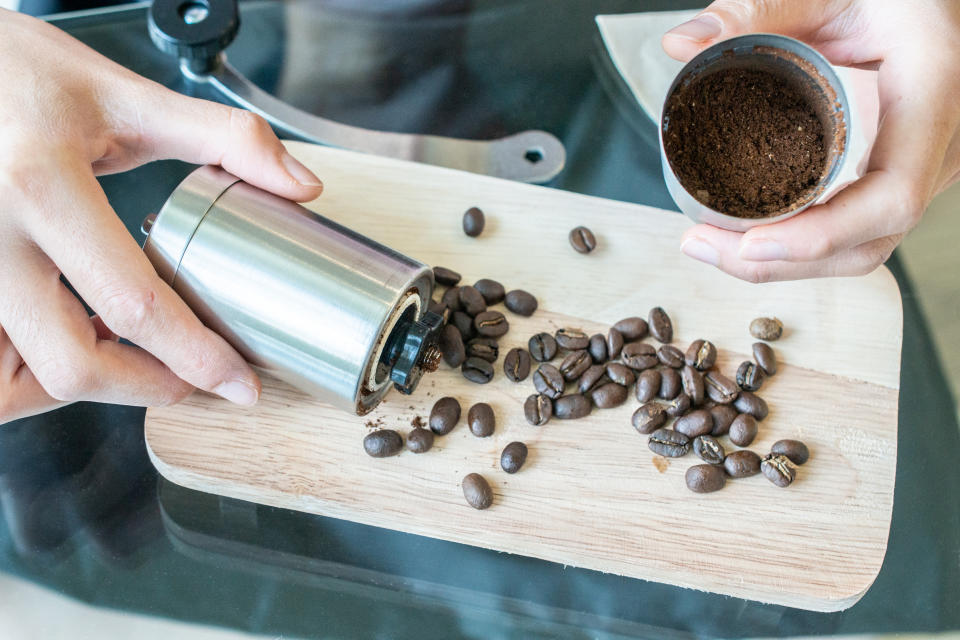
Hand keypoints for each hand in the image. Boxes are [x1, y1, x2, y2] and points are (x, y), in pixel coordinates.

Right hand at [0, 10, 323, 423]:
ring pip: (23, 373)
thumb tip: (300, 185)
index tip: (239, 382)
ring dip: (92, 380)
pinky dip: (47, 358)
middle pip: (70, 364)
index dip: (197, 357)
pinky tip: (87, 333)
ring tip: (144, 359)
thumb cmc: (23, 74)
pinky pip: (0, 350)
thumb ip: (224, 137)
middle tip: (193, 382)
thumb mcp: (126, 95)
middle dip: (144, 388)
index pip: (134, 304)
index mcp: (43, 186)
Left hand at [661, 0, 959, 281]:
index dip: (822, 236)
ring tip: (711, 245)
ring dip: (787, 263)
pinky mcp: (901, 172)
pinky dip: (803, 243)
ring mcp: (927, 164)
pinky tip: (746, 235)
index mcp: (933, 93)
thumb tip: (680, 43)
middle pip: (869, 240)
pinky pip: (859, 227)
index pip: (891, 197)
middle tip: (701, 245)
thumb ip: (755, 9)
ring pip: (864, 245)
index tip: (750, 244)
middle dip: (783, 263)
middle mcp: (943, 143)